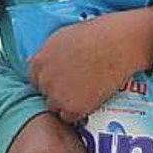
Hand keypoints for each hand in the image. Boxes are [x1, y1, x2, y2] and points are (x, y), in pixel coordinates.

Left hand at [27, 7, 152, 122]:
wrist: (118, 44)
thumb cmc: (95, 35)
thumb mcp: (63, 37)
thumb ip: (49, 53)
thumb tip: (44, 63)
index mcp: (38, 61)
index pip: (34, 78)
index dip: (49, 79)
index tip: (61, 79)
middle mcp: (43, 79)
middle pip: (44, 93)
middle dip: (57, 91)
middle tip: (76, 86)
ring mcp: (57, 95)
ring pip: (55, 107)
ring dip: (66, 103)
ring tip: (84, 93)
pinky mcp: (72, 107)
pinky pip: (69, 117)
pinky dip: (78, 113)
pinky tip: (89, 101)